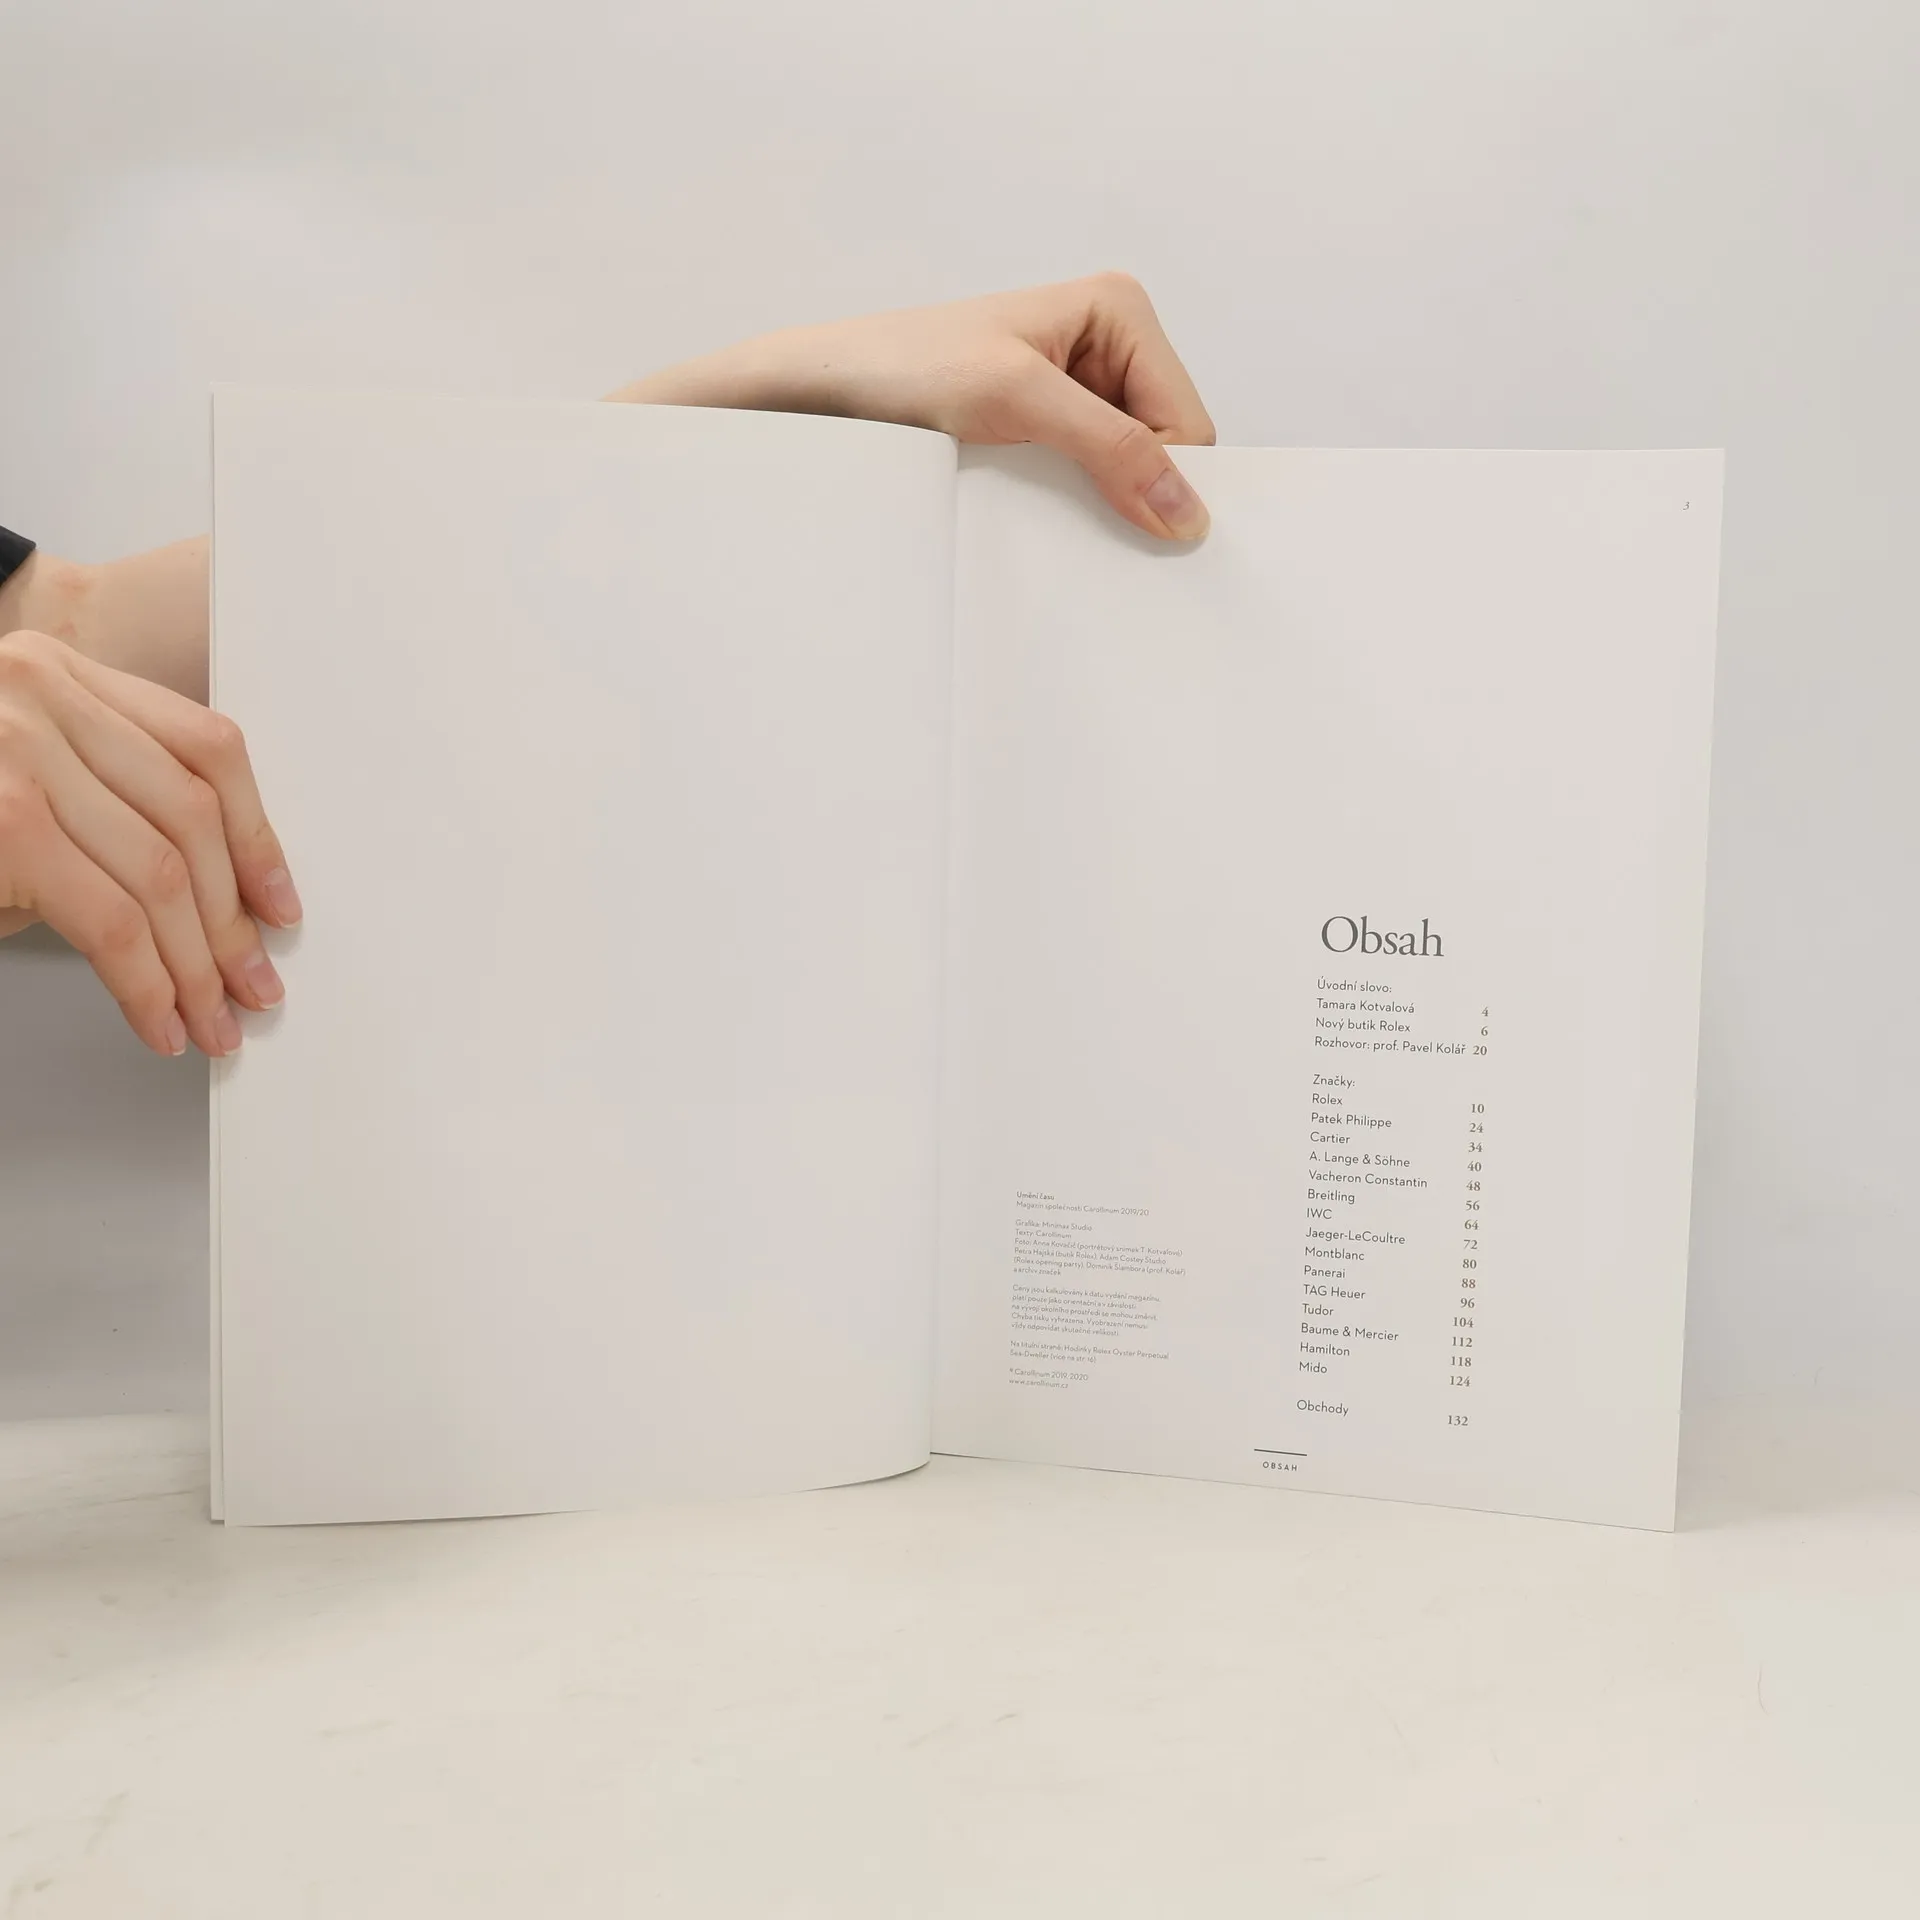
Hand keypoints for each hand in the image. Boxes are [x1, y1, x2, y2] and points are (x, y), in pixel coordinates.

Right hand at [0, 628, 298, 1056]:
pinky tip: (158, 1020)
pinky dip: (146, 981)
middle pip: (190, 818)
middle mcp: (40, 695)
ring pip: (160, 873)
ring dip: (197, 965)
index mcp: (58, 673)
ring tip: (212, 1020)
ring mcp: (14, 750)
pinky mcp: (3, 821)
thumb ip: (100, 808)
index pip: (206, 748)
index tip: (278, 904)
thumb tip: (209, 905)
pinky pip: (110, 916)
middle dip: (231, 921)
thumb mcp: (20, 778)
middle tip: (250, 989)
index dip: (257, 837)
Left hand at [615, 273, 1216, 540]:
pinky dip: (1071, 502)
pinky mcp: (1042, 425)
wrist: (822, 388)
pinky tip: (1036, 509)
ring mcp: (1075, 387)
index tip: (1141, 526)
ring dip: (1099, 500)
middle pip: (1165, 446)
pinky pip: (1086, 477)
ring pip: (1127, 468)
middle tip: (1086, 521)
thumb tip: (1185, 507)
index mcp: (1119, 309)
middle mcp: (1106, 342)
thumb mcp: (1016, 400)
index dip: (1169, 478)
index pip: (1189, 420)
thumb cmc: (904, 367)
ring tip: (1047, 505)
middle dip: (1137, 489)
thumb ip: (1109, 447)